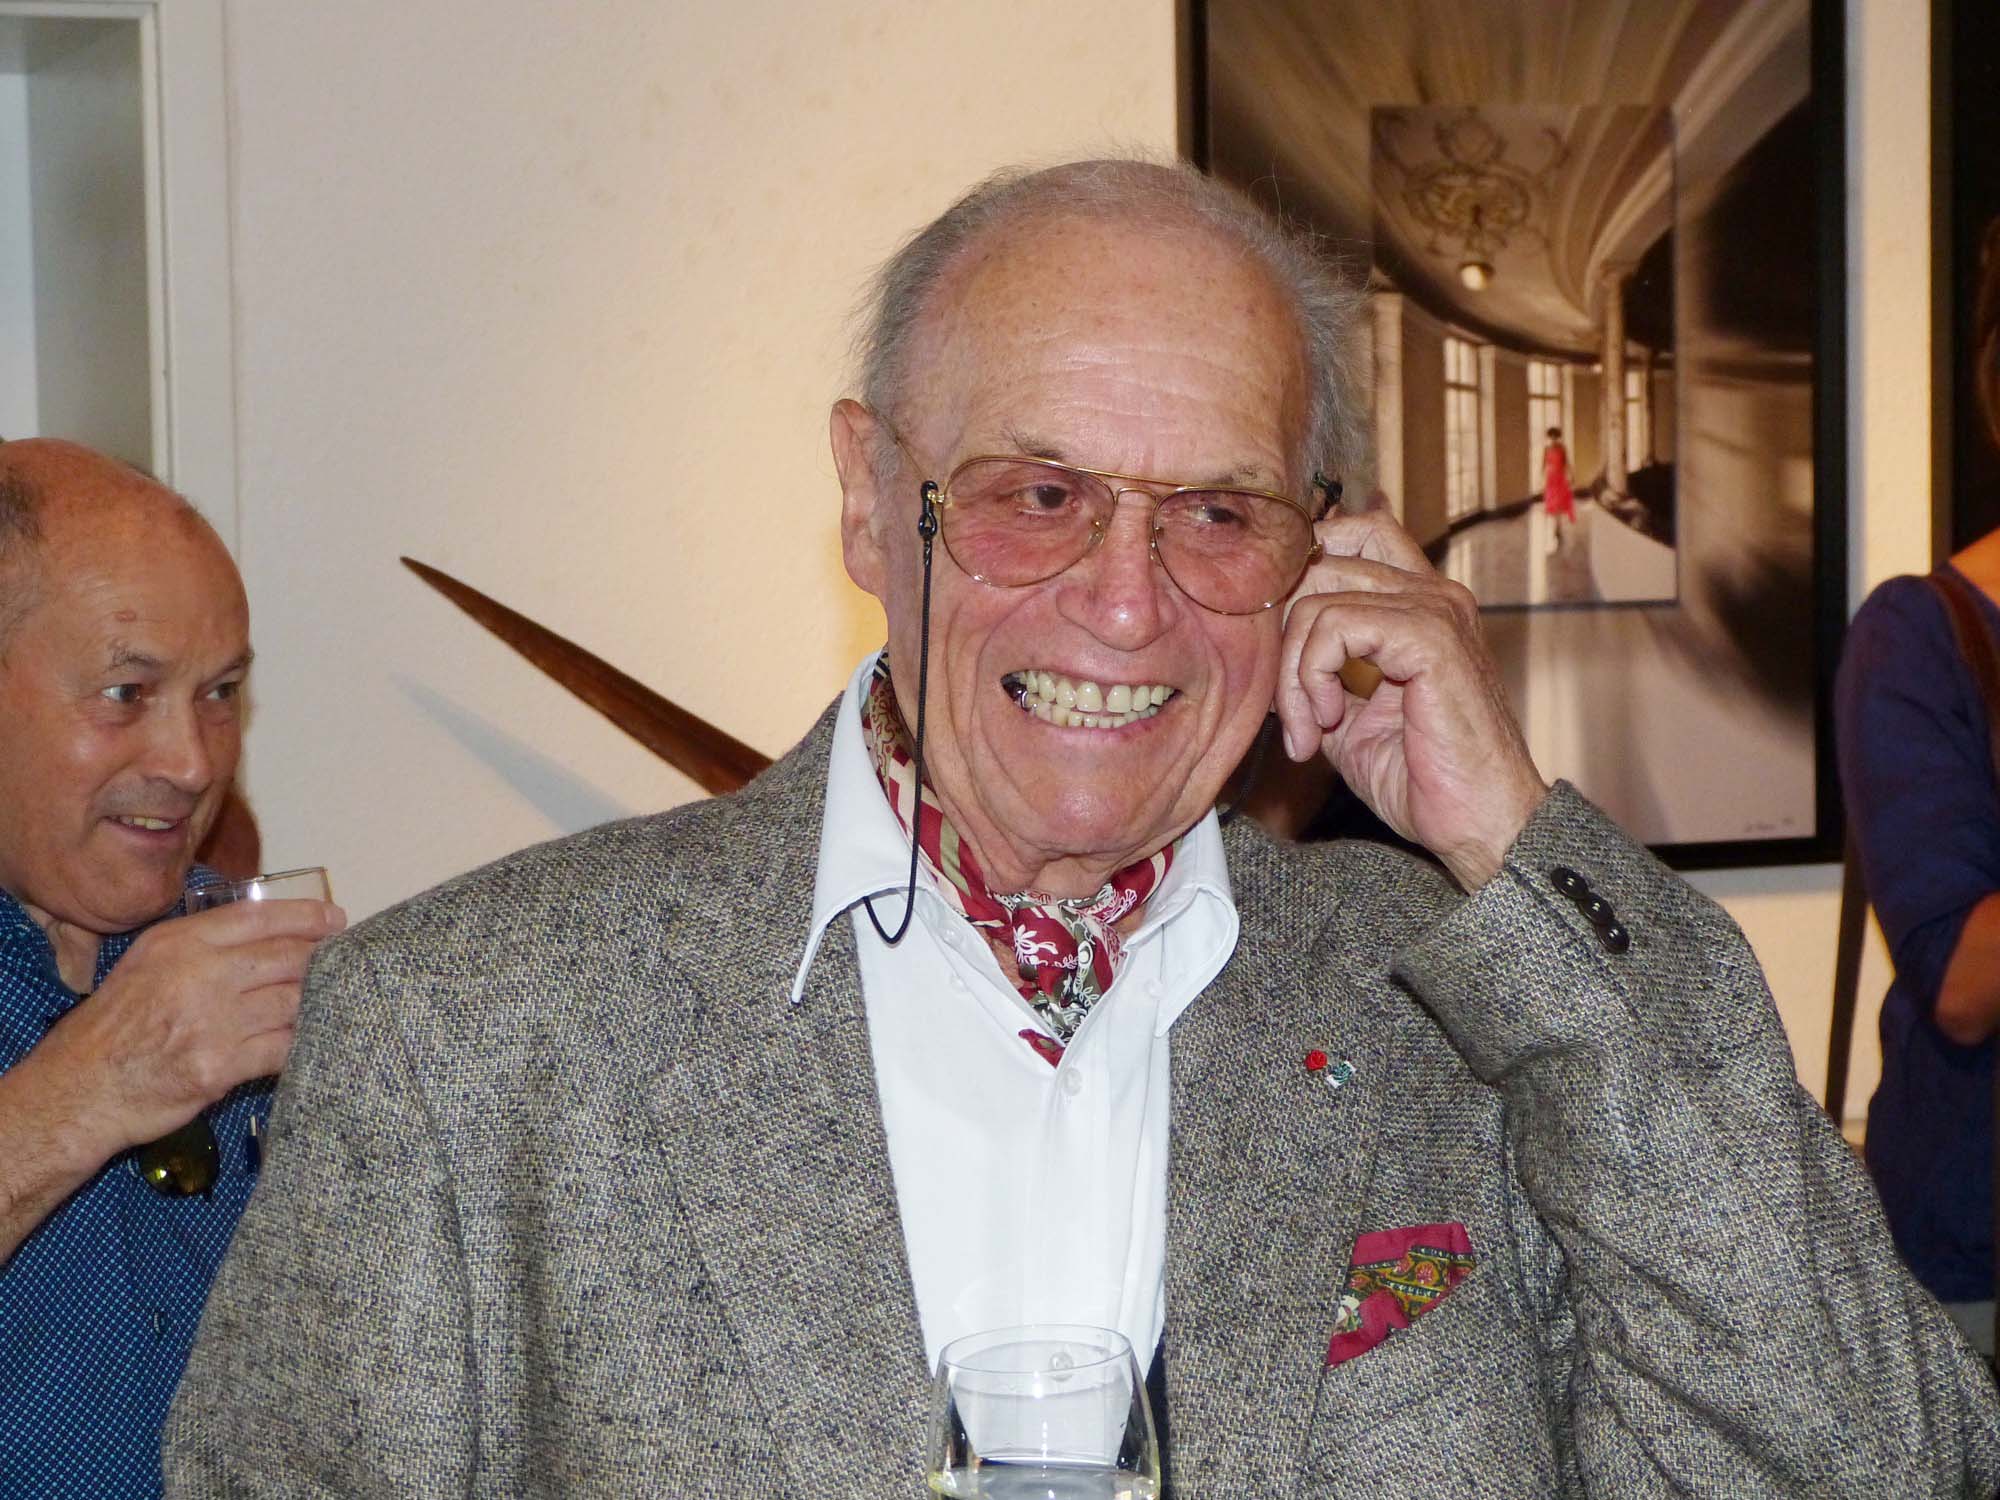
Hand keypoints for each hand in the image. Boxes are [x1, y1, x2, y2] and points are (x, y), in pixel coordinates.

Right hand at [30, 897, 344, 1161]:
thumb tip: (268, 936)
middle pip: (286, 958)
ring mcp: (210, 1022)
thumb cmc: (112, 1029)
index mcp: (178, 943)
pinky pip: (281, 1049)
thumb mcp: (145, 965)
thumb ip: (200, 947)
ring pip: (291, 1003)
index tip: (335, 921)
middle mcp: (196, 974)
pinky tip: (310, 1042)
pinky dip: (300, 1045)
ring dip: (315, 1004)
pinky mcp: (219, 1066)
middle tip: (340, 965)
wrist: (77, 1091)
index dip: (306, 918)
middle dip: (320, 962)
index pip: (259, 918)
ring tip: (328, 1004)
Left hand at [1273, 510, 1547, 888]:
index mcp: (1419, 604)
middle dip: (1282, 633)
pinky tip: (1325, 723)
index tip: (1282, 654)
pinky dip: (1311, 677)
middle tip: (1287, 706)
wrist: (1481, 825)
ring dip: (1293, 671)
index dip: (1301, 578)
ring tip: (1308, 728)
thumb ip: (1317, 673)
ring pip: (1317, 596)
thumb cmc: (1425, 780)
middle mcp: (1432, 593)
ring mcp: (1435, 610)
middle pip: (1322, 557)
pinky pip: (1335, 626)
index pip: (1350, 535)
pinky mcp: (1430, 637)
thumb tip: (1264, 651)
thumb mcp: (1349, 719)